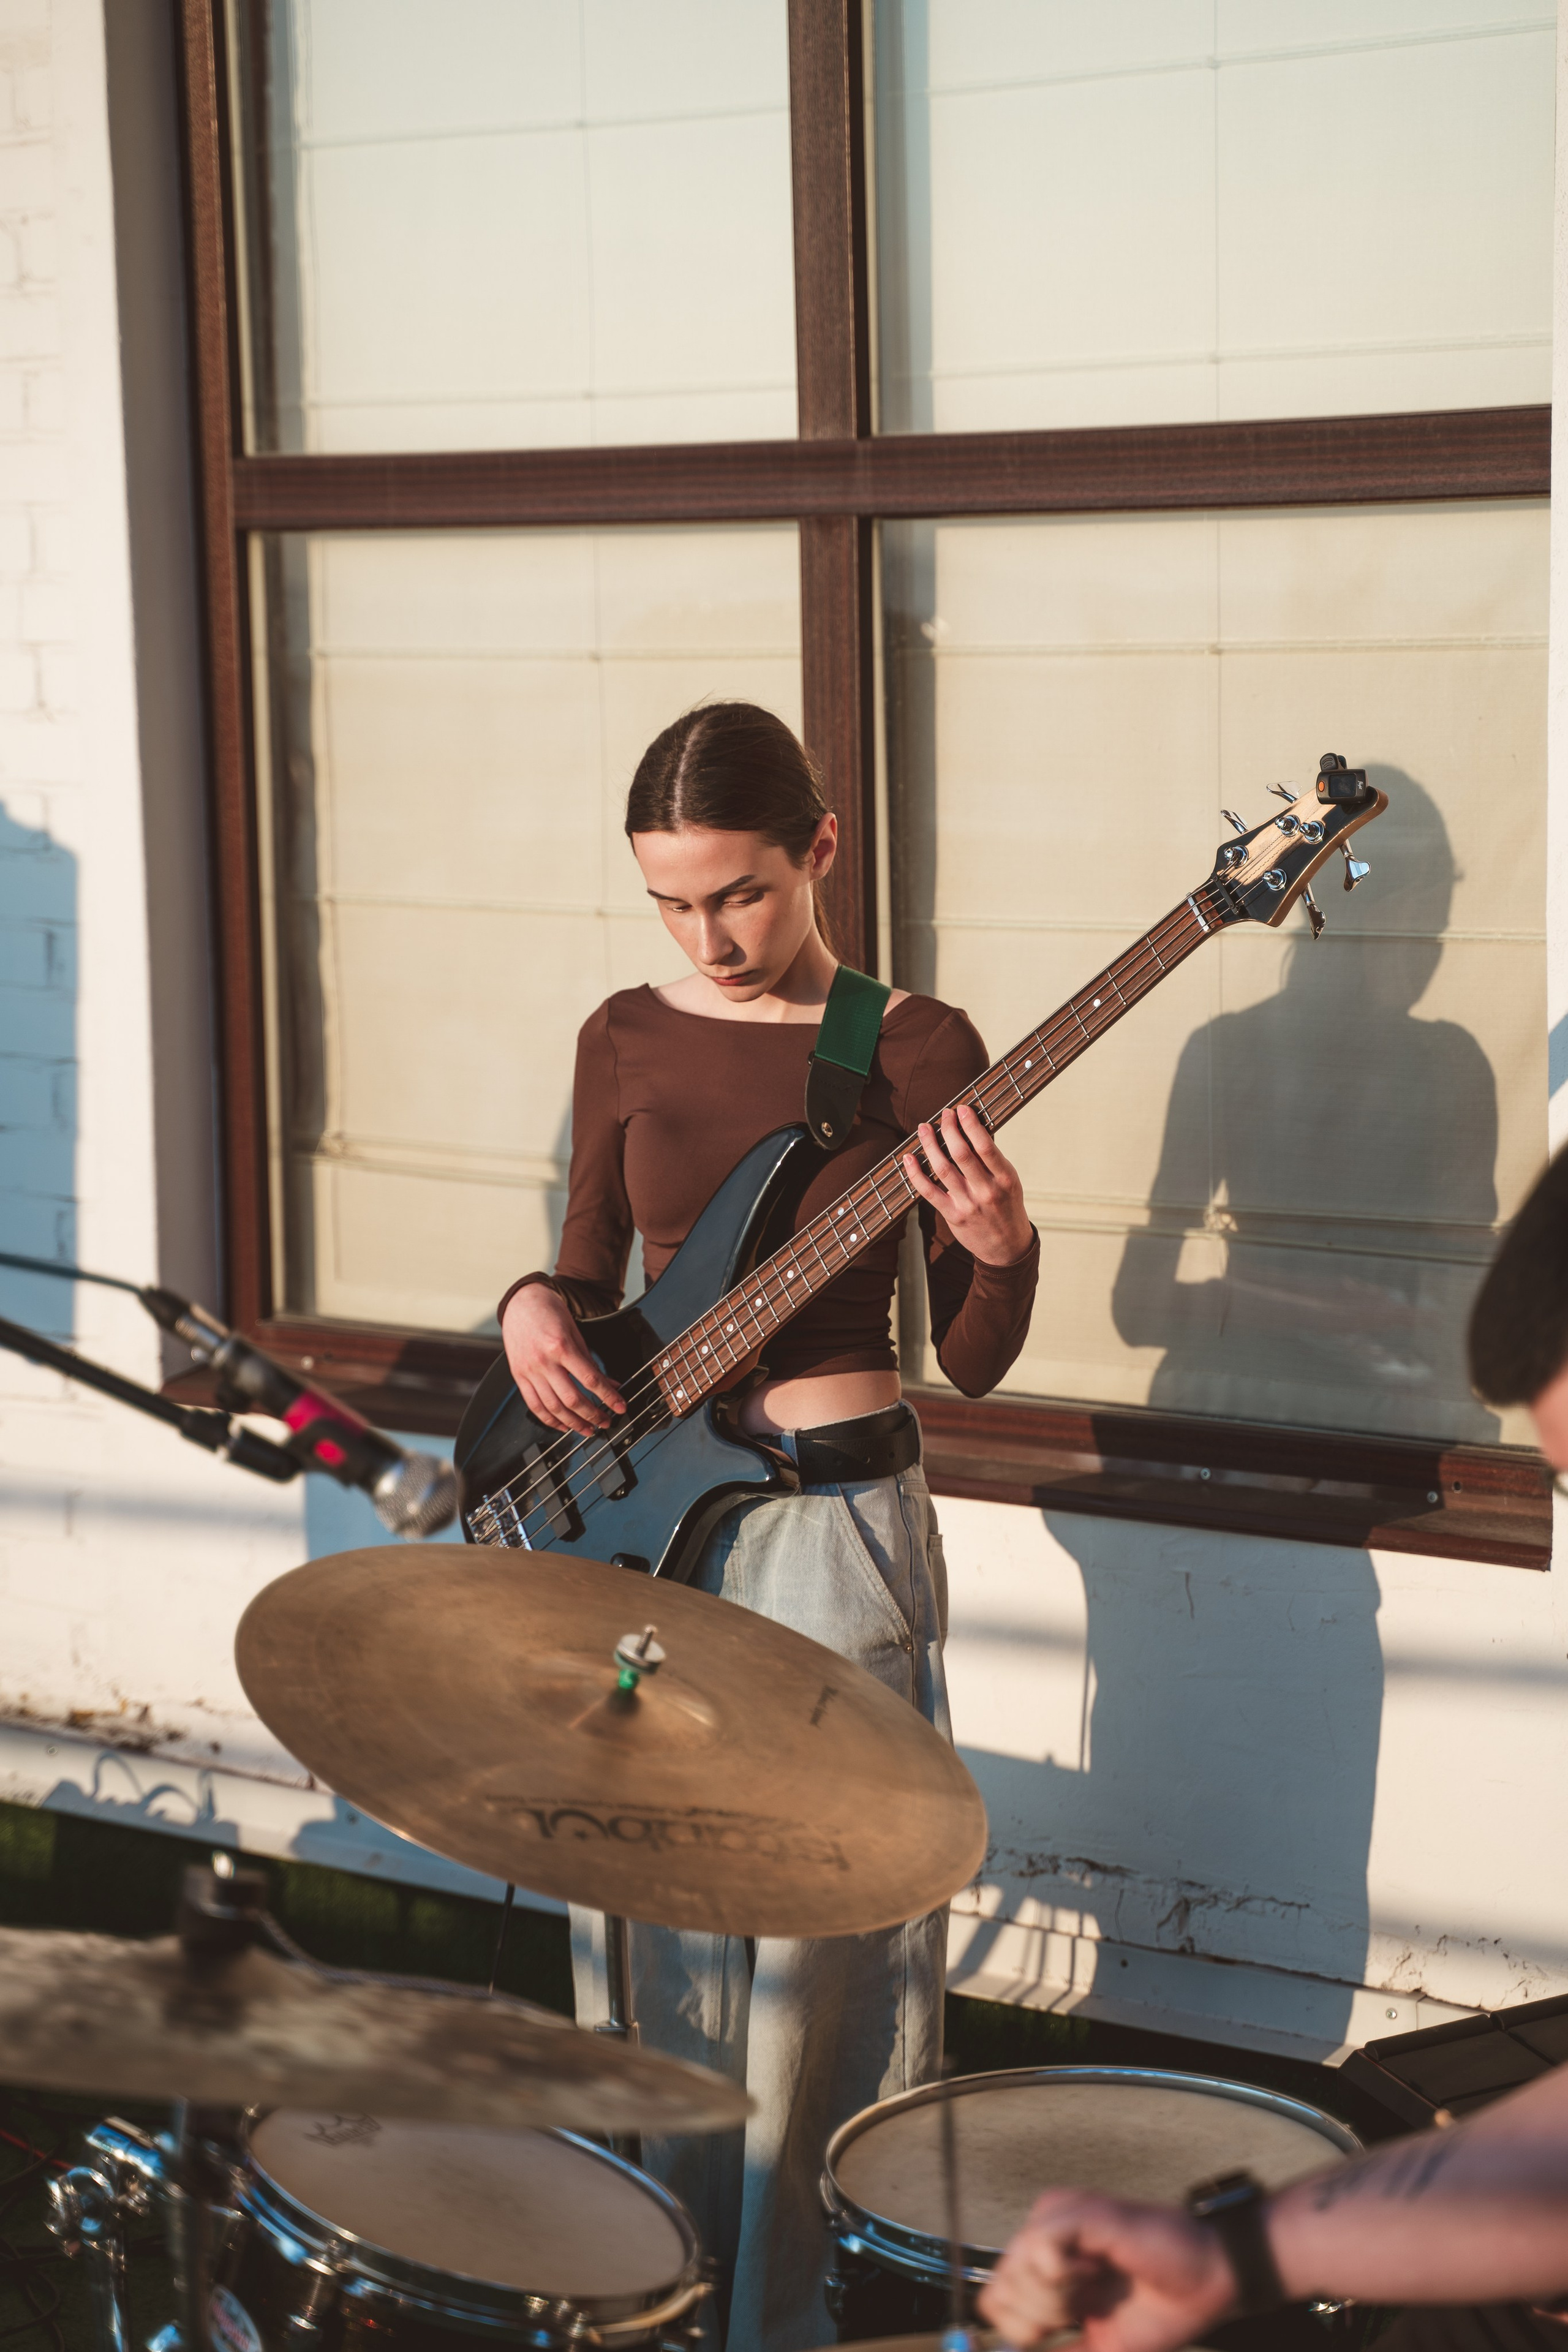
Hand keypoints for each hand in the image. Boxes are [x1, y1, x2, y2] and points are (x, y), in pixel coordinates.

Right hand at [501, 1283, 625, 1436]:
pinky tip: (563, 1425)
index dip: (608, 1397)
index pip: (590, 1379)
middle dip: (592, 1415)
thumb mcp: (576, 1333)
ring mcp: (529, 1371)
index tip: (620, 1406)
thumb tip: (611, 1384)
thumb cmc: (550, 1314)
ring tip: (588, 1429)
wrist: (522, 1303)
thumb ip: (590, 1362)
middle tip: (605, 1422)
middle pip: (571, 1398)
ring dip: (573, 1423)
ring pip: (552, 1407)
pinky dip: (549, 1419)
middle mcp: (543, 1361)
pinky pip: (534, 1405)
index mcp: (561, 1347)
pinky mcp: (518, 1377)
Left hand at [903, 1103, 1033, 1266]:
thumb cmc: (1007, 1207)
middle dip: (950, 1129)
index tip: (962, 1109)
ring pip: (942, 1169)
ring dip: (930, 1145)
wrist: (1007, 1248)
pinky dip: (916, 1173)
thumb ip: (993, 1160)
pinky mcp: (953, 1216)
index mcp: (1005, 1178)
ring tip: (924, 1128)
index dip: (971, 1124)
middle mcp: (986, 1191)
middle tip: (944, 1114)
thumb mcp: (1009, 1182)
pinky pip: (929, 1192)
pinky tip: (909, 1158)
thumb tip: (972, 1129)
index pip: (985, 1145)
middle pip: (961, 1153)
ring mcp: (968, 1204)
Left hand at [978, 2192, 1233, 2351]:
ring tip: (1094, 2285)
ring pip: (1015, 2269)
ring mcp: (1060, 2215)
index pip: (993, 2300)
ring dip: (1056, 2298)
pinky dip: (1063, 2276)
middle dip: (1041, 2316)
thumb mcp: (1100, 2345)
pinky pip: (1038, 2248)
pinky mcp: (1079, 2210)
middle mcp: (1045, 2231)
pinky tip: (1095, 2269)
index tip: (1065, 2328)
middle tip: (1084, 2306)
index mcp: (1046, 2262)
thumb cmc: (1161, 2308)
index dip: (1023, 2331)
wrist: (1209, 2283)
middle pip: (999, 2289)